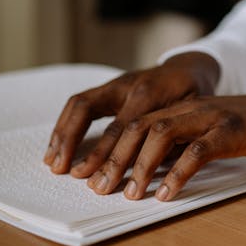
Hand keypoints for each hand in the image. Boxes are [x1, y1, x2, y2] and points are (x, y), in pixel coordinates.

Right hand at [43, 52, 219, 175]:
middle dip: (71, 141)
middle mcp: (126, 85)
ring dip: (62, 133)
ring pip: (78, 104)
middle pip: (88, 110)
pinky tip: (58, 145)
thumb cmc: (193, 94)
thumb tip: (152, 168)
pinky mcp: (109, 87)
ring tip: (52, 161)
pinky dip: (66, 124)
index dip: (106, 155)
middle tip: (61, 170)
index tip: (94, 177)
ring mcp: (115, 83)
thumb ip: (174, 137)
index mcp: (149, 93)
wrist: (189, 67)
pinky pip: (80, 103)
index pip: (121, 127)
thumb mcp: (193, 114)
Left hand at [84, 88, 245, 200]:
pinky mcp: (230, 131)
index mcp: (180, 108)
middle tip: (99, 186)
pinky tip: (167, 194)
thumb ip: (180, 145)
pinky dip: (179, 173)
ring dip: (140, 165)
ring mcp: (209, 117)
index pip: (133, 123)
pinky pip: (198, 151)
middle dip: (114, 157)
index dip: (108, 147)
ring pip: (161, 134)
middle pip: (139, 126)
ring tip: (129, 193)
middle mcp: (189, 108)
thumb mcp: (207, 133)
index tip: (89, 173)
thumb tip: (150, 172)